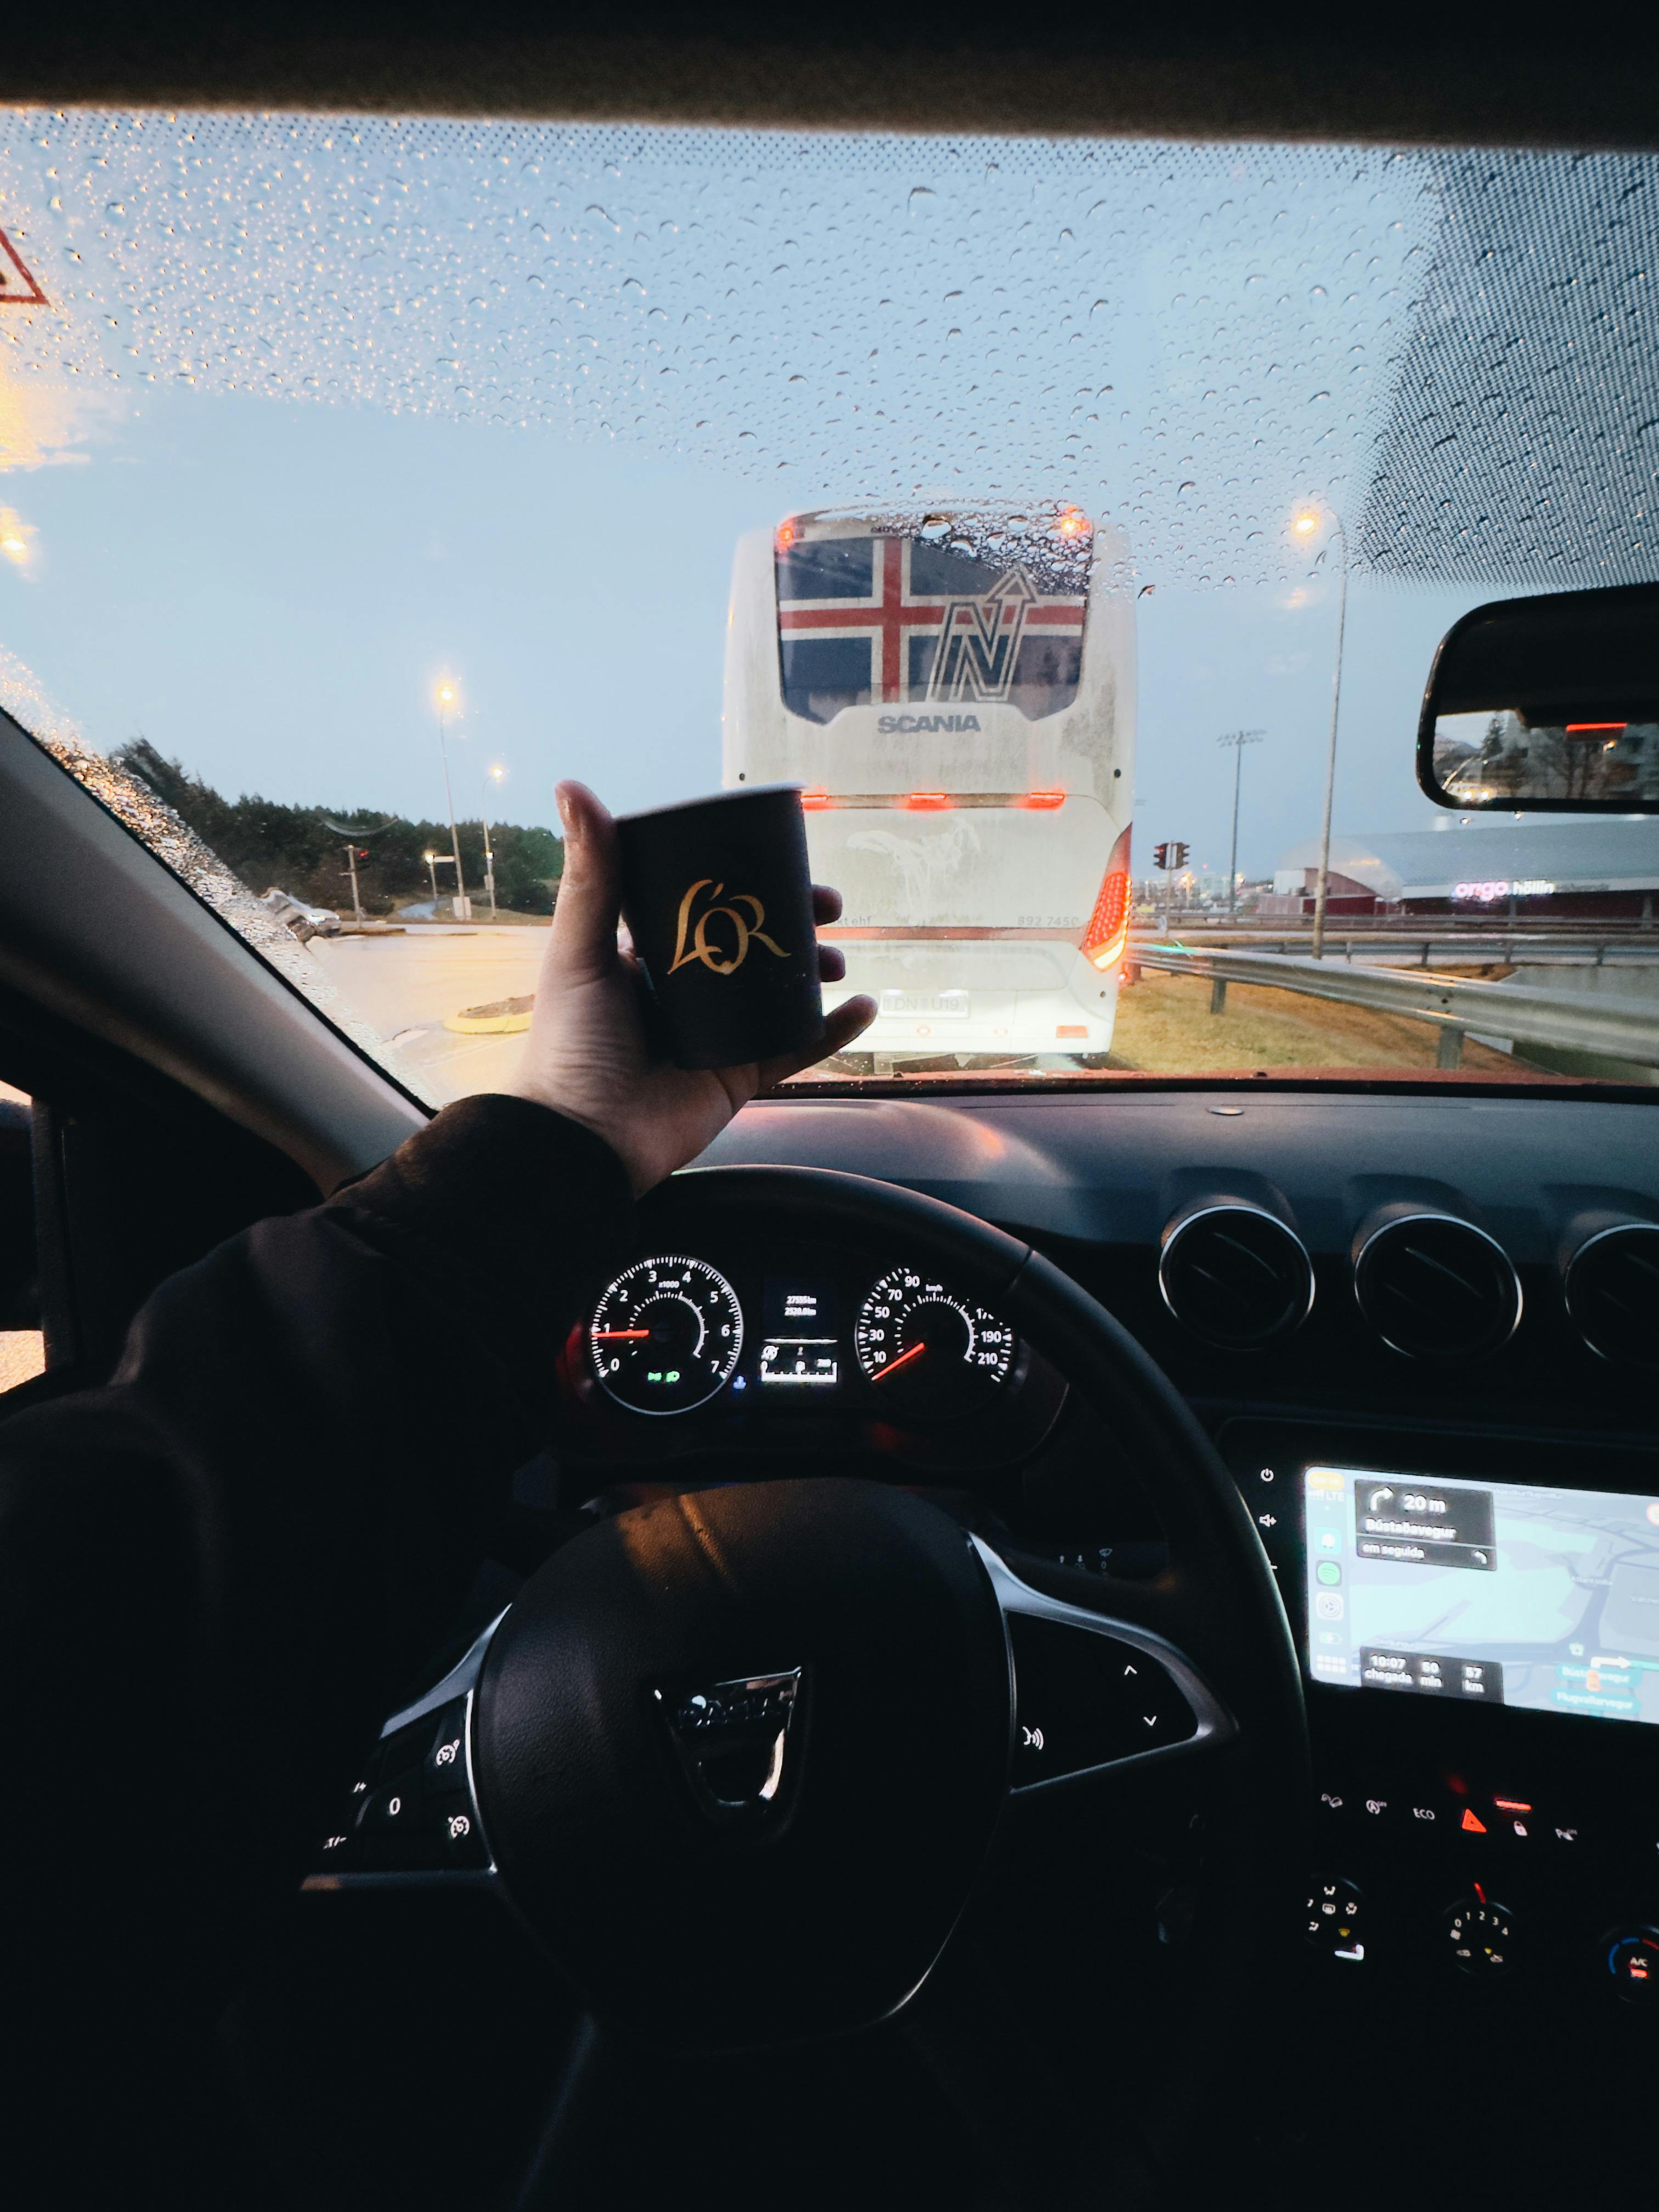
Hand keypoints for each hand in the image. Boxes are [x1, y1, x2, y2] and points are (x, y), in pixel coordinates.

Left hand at [506, 781, 875, 1193]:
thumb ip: (590, 876)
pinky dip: (835, 1031)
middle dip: (796, 923)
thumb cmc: (570, 1044)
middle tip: (827, 906)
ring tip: (836, 960)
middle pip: (755, 944)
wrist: (585, 1140)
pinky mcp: (740, 1078)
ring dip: (817, 971)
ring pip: (782, 994)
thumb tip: (571, 786)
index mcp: (649, 956)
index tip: (783, 862)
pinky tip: (863, 1007)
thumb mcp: (579, 950)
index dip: (749, 882)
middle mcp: (688, 991)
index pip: (709, 905)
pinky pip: (798, 1050)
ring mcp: (718, 1035)